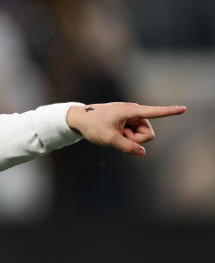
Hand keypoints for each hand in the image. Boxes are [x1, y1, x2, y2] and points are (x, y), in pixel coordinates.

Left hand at [66, 102, 186, 156]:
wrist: (80, 119)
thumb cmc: (93, 126)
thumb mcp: (109, 140)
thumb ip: (127, 147)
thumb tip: (143, 153)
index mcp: (131, 111)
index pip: (154, 112)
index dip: (169, 112)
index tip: (184, 109)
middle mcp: (135, 112)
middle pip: (148, 134)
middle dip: (135, 139)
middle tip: (118, 136)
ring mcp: (132, 117)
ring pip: (142, 136)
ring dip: (129, 138)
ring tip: (114, 133)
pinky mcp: (129, 121)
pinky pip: (134, 134)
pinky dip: (126, 137)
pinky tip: (115, 132)